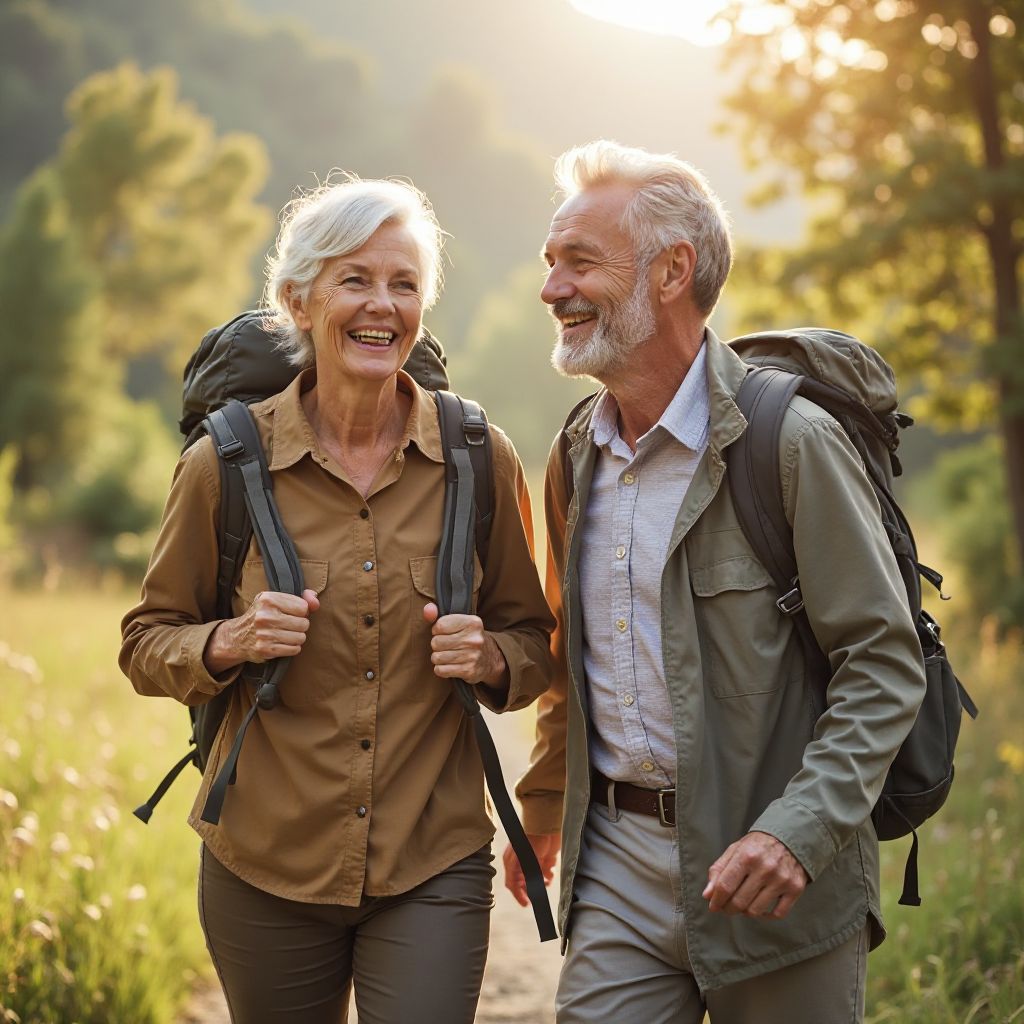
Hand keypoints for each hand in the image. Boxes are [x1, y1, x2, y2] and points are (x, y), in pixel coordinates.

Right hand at [205, 589, 319, 672]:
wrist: (237, 636)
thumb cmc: (263, 616)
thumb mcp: (278, 601)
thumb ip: (302, 598)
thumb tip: (316, 602)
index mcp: (268, 599)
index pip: (303, 607)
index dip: (301, 612)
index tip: (291, 613)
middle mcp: (265, 615)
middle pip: (304, 623)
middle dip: (300, 626)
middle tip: (288, 625)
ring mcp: (264, 633)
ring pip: (301, 637)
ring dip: (297, 638)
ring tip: (286, 634)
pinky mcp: (265, 649)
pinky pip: (294, 649)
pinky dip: (292, 648)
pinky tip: (283, 643)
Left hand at [422, 603, 506, 685]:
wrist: (491, 658)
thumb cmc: (469, 638)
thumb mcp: (459, 623)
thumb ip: (439, 615)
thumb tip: (428, 609)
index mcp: (472, 623)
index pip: (440, 625)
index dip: (437, 630)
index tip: (445, 633)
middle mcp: (474, 639)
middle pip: (436, 642)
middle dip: (437, 645)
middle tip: (446, 646)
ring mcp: (472, 656)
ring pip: (436, 657)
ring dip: (438, 658)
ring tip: (447, 655)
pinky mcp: (469, 671)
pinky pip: (440, 670)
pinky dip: (441, 669)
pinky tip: (449, 665)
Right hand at [502, 834, 559, 906]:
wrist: (547, 825)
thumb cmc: (532, 839)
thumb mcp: (525, 860)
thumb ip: (524, 876)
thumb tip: (525, 891)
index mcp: (511, 862)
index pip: (512, 883)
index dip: (518, 894)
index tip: (526, 903)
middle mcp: (521, 863)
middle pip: (523, 883)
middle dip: (530, 890)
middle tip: (537, 897)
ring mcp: (533, 860)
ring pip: (536, 879)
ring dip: (541, 883)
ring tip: (546, 883)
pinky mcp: (544, 858)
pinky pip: (546, 872)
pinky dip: (548, 875)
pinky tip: (550, 874)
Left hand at [703, 831, 807, 919]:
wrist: (790, 837)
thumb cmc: (757, 845)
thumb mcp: (735, 850)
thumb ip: (719, 870)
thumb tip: (707, 895)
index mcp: (746, 856)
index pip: (725, 886)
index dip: (716, 900)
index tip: (713, 906)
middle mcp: (765, 868)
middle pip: (739, 902)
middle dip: (728, 909)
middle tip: (726, 907)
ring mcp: (781, 879)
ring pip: (756, 911)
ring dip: (745, 912)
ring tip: (743, 905)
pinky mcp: (795, 888)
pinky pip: (778, 914)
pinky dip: (766, 916)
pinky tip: (760, 908)